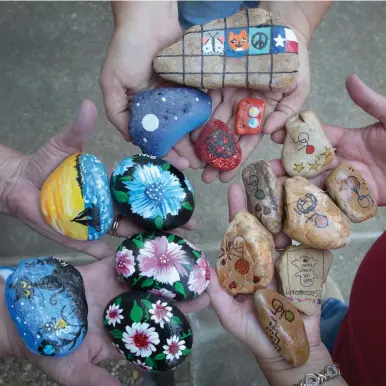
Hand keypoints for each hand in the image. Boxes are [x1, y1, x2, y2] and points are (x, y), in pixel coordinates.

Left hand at [0, 100, 195, 258]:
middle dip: (166, 219)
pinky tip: (130, 262)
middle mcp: (108, 204)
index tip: (186, 186)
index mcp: (110, 184)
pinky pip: (99, 248)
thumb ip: (78, 131)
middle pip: (142, 213)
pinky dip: (112, 256)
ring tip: (170, 243)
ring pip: (127, 232)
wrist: (19, 184)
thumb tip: (89, 105)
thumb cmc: (45, 164)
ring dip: (147, 237)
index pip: (142, 186)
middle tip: (189, 224)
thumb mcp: (64, 146)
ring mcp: (96, 222)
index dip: (163, 187)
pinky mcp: (79, 237)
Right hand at [1, 257, 209, 385]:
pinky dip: (141, 251)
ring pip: (146, 275)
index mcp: (123, 330)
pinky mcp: (104, 268)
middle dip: (180, 290)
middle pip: (157, 296)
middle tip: (204, 280)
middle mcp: (124, 306)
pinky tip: (160, 243)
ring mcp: (115, 286)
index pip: (156, 324)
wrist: (24, 320)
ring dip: (166, 268)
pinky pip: (126, 258)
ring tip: (188, 259)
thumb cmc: (51, 348)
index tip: (200, 308)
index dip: (178, 317)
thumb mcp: (78, 372)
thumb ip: (103, 381)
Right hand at [100, 1, 201, 170]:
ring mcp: (177, 96)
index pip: (154, 136)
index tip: (178, 165)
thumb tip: (130, 139)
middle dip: (185, 151)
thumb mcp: (111, 83)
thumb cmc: (127, 49)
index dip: (165, 152)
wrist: (149, 19)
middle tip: (198, 165)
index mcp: (141, 109)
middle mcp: (159, 106)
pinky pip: (200, 106)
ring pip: (188, 124)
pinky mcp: (192, 85)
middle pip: (174, 134)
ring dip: (197, 140)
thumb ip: (117, 113)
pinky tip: (214, 134)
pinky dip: (206, 120)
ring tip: (209, 155)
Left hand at [190, 12, 309, 183]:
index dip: (236, 160)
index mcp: (262, 115)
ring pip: (214, 125)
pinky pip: (206, 103)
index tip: (224, 177)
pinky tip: (189, 134)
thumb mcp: (298, 88)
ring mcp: (229, 97)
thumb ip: (286, 112)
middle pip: (228, 139)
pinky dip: (198, 119)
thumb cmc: (294, 60)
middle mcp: (243, 110)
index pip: (247, 143)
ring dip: (204, 144)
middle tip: (204, 177)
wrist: (280, 30)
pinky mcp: (217, 83)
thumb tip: (269, 132)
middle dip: (216, 159)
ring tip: (193, 161)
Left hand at [206, 184, 332, 383]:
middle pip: (261, 228)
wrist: (288, 353)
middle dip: (258, 204)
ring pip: (282, 233)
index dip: (237, 213)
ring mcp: (284, 264)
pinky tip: (302, 213)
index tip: (234, 191)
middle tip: (256, 179)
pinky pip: (305, 249)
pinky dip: (304, 232)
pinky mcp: (304, 271)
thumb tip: (204, 266)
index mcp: (245, 266)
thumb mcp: (229, 314)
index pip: (239, 235)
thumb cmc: (255, 334)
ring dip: (280, 213)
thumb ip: (217, 292)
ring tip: (279, 191)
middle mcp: (263, 260)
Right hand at [271, 74, 385, 205]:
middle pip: (307, 164)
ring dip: (293, 188)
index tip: (274, 135)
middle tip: (264, 170)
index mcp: (347, 140)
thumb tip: (350, 78)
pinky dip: (312, 206)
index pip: (314, 137)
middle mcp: (342, 161)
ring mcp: (346, 182)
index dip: (294, 135)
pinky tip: (293, 209)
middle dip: (285, 166)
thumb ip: (370, 102)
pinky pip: (330, 202)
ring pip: (314, 184)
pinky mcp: (354, 200)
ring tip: (272, 192)